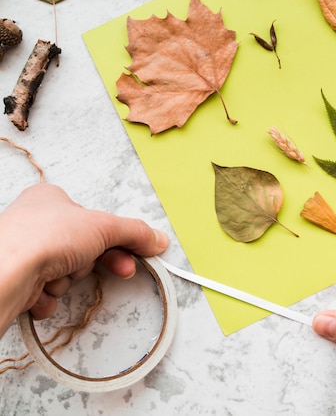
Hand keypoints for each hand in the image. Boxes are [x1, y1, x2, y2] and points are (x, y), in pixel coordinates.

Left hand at [0, 184, 168, 335]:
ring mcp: (23, 253)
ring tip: (57, 275)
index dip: (119, 239)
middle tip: (120, 269)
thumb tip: (157, 239)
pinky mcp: (15, 282)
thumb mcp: (103, 226)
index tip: (137, 253)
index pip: (95, 222)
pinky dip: (47, 298)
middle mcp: (34, 223)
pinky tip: (40, 291)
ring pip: (65, 274)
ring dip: (68, 281)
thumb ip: (135, 233)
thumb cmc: (41, 238)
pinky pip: (44, 295)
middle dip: (95, 263)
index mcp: (50, 200)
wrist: (4, 273)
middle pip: (83, 250)